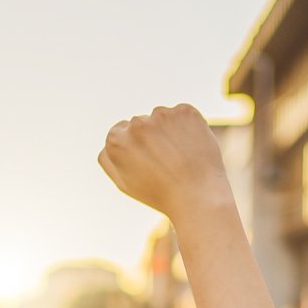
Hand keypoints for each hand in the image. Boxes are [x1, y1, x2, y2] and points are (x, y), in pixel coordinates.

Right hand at [98, 104, 232, 222]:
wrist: (198, 196)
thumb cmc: (159, 194)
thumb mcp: (124, 182)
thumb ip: (110, 158)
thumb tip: (112, 139)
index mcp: (116, 141)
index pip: (120, 132)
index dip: (135, 148)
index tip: (147, 161)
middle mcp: (135, 124)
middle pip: (140, 123)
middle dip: (151, 137)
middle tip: (165, 163)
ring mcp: (161, 115)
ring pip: (161, 118)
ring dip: (168, 131)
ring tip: (180, 157)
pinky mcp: (184, 111)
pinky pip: (183, 115)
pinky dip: (187, 127)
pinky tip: (191, 148)